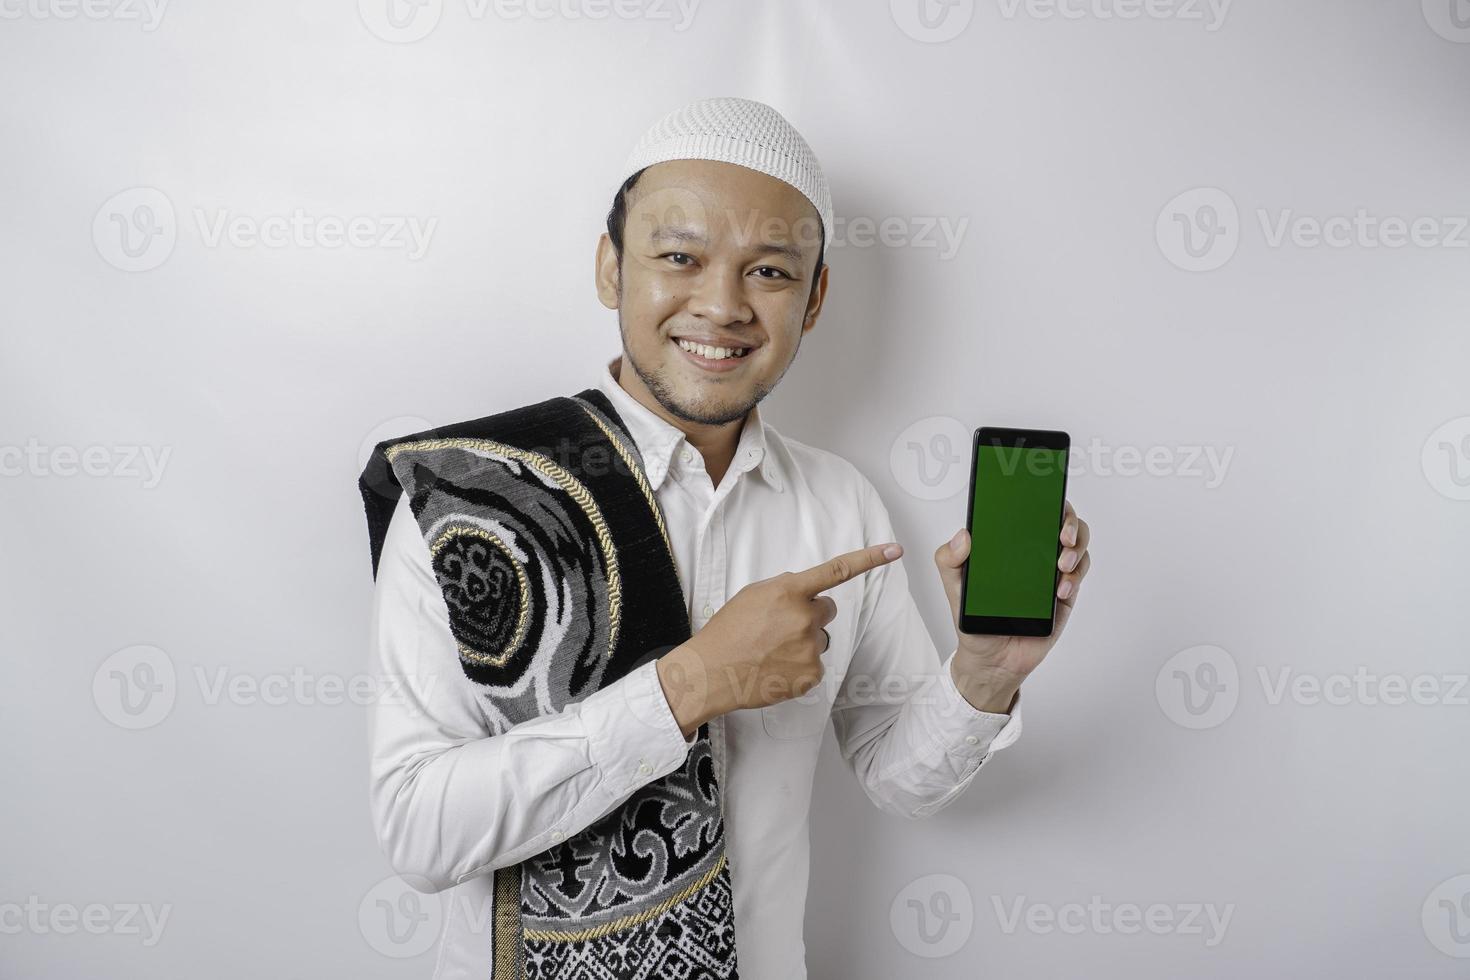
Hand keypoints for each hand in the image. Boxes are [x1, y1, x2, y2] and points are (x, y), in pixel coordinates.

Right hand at [657, 542, 903, 737]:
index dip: (869, 559)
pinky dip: (797, 667)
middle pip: (826, 610)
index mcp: (789, 591)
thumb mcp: (752, 595)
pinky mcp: (811, 675)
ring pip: (818, 639)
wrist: (712, 672)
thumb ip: (784, 589)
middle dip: (810, 615)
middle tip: (780, 627)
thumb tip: (805, 593)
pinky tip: (774, 668)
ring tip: (770, 651)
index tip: (895, 550)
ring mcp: (810, 648)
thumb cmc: (728, 631)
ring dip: (802, 642)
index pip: (836, 571)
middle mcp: (805, 617)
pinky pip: (813, 665)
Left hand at [934, 500, 1090, 712]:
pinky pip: (1078, 576)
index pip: (1030, 510)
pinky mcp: (1063, 595)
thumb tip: (963, 534)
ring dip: (1077, 549)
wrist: (991, 660)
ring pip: (1078, 546)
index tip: (1046, 494)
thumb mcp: (954, 587)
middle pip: (1063, 522)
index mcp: (1009, 544)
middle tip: (1062, 535)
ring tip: (1061, 565)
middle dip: (1069, 521)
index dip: (1043, 496)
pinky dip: (1075, 577)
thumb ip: (949, 560)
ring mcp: (1051, 572)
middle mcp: (1033, 553)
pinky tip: (1060, 589)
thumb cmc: (974, 619)